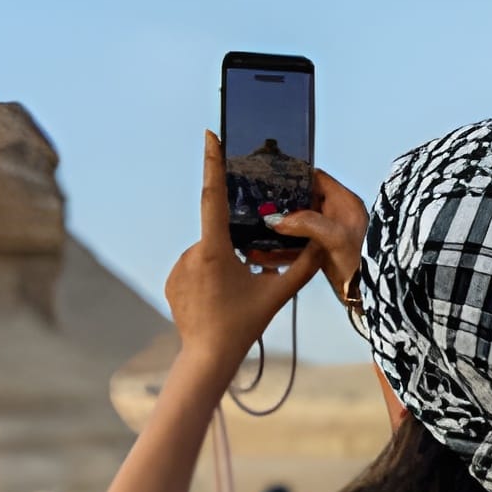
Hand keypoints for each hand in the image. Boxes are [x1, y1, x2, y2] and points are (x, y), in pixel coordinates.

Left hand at [166, 133, 322, 374]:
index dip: (213, 163)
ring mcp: (178, 267)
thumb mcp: (278, 294)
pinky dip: (210, 279)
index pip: (214, 196)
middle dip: (236, 252)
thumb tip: (320, 244)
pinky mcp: (171, 280)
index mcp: (215, 250)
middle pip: (221, 237)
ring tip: (231, 298)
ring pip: (209, 254)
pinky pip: (196, 268)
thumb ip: (302, 266)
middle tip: (244, 282)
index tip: (211, 135)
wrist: (207, 356)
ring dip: (224, 266)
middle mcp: (192, 253)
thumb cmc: (243, 325)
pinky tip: (217, 302)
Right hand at [268, 167, 367, 313]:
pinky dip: (283, 247)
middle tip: (257, 206)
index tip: (271, 180)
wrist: (372, 295)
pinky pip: (299, 244)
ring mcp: (330, 233)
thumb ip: (306, 223)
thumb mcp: (335, 238)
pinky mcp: (323, 251)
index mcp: (345, 202)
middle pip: (305, 200)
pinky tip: (264, 252)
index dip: (295, 177)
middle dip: (283, 203)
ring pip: (300, 223)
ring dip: (280, 227)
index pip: (317, 179)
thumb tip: (275, 219)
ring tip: (256, 227)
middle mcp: (337, 214)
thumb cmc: (360, 261)